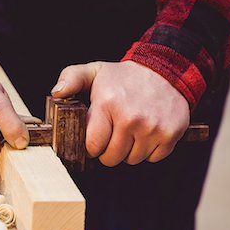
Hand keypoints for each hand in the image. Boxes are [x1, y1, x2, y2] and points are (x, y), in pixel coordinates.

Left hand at [51, 61, 189, 165]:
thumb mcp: (94, 71)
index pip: (93, 145)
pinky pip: (153, 158)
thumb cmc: (124, 77)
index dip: (92, 145)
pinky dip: (149, 150)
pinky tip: (146, 133)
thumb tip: (58, 92)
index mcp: (108, 104)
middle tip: (113, 134)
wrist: (166, 70)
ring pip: (132, 160)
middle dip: (108, 150)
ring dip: (129, 151)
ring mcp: (153, 127)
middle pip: (111, 158)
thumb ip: (71, 79)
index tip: (96, 136)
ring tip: (130, 131)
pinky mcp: (171, 134)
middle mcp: (131, 117)